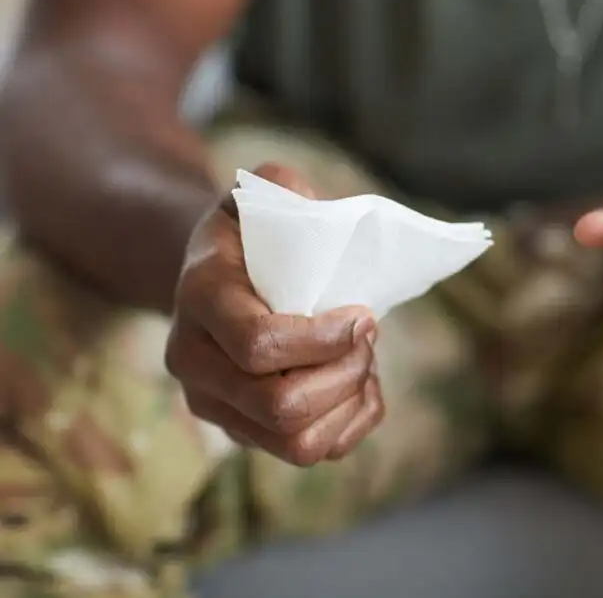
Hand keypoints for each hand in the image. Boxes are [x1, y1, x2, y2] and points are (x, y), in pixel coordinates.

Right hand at [165, 164, 383, 464]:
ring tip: (364, 358)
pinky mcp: (250, 431)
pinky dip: (355, 420)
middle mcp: (195, 364)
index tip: (362, 313)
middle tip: (368, 331)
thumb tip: (316, 206)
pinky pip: (317, 452)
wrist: (221, 276)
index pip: (258, 346)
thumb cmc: (252, 233)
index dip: (324, 339)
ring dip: (349, 401)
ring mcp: (219, 406)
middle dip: (345, 372)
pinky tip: (359, 380)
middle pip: (281, 408)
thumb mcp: (260, 194)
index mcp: (200, 297)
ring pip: (299, 445)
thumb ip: (283, 186)